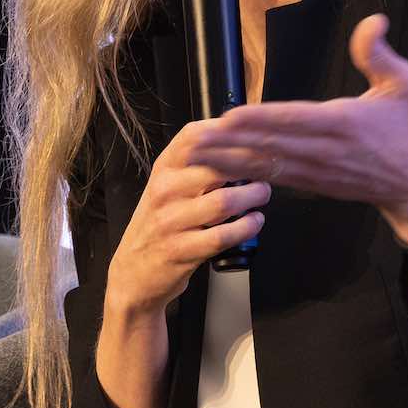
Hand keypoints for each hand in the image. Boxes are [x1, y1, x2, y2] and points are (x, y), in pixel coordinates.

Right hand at [97, 119, 269, 407]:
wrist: (133, 276)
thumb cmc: (162, 226)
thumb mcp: (169, 188)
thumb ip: (199, 165)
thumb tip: (245, 141)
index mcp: (163, 168)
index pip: (195, 135)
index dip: (230, 132)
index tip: (257, 136)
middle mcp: (164, 190)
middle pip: (217, 165)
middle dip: (252, 165)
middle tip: (273, 168)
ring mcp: (170, 221)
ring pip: (224, 201)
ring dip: (253, 197)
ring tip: (264, 195)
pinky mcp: (180, 250)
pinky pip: (222, 235)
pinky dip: (246, 227)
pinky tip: (255, 221)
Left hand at [187, 14, 407, 239]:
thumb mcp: (403, 84)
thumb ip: (380, 54)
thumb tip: (374, 21)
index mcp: (343, 123)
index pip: (294, 120)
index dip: (260, 119)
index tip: (229, 116)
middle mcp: (324, 150)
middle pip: (268, 145)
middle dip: (228, 142)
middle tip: (192, 137)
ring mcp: (315, 171)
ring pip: (263, 165)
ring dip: (226, 160)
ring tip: (191, 155)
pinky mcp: (310, 183)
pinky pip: (271, 178)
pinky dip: (243, 174)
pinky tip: (217, 170)